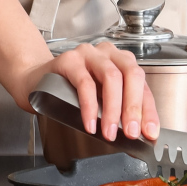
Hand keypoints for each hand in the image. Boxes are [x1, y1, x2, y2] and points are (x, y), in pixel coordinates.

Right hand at [20, 42, 159, 142]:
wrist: (36, 81)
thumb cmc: (71, 91)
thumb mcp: (100, 99)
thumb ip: (119, 110)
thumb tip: (140, 131)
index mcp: (120, 61)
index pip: (142, 83)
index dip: (148, 109)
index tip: (150, 132)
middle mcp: (107, 53)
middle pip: (131, 74)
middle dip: (133, 106)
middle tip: (131, 132)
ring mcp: (88, 53)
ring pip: (111, 77)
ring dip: (113, 109)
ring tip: (109, 132)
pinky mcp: (68, 60)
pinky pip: (84, 82)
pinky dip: (90, 106)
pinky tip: (90, 123)